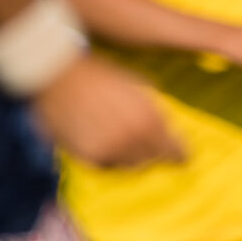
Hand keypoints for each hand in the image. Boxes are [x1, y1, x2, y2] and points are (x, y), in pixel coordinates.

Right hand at [31, 54, 184, 167]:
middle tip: (148, 147)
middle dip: (153, 154)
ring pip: (131, 166)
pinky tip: (105, 145)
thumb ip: (153, 110)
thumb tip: (166, 129)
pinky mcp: (89, 157)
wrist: (58, 74)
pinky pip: (108, 167)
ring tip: (124, 144)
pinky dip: (110, 160)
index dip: (180, 155)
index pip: (174, 152)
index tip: (182, 159)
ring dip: (132, 158)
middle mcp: (132, 138)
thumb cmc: (99, 74)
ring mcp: (110, 150)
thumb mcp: (137, 85)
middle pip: (152, 160)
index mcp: (149, 119)